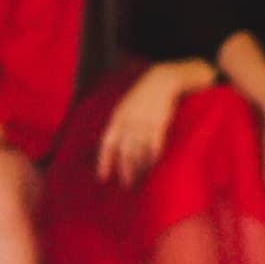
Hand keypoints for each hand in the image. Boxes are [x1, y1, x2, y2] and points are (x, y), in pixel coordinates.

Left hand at [98, 67, 184, 185]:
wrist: (161, 80)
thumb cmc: (142, 97)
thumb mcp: (125, 107)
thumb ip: (119, 125)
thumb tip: (114, 146)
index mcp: (117, 118)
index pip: (107, 144)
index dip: (104, 161)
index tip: (103, 177)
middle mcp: (129, 122)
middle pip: (124, 151)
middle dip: (125, 169)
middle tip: (127, 183)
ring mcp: (144, 122)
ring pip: (139, 151)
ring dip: (140, 166)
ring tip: (141, 178)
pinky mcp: (159, 123)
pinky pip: (155, 145)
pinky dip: (153, 157)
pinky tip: (154, 166)